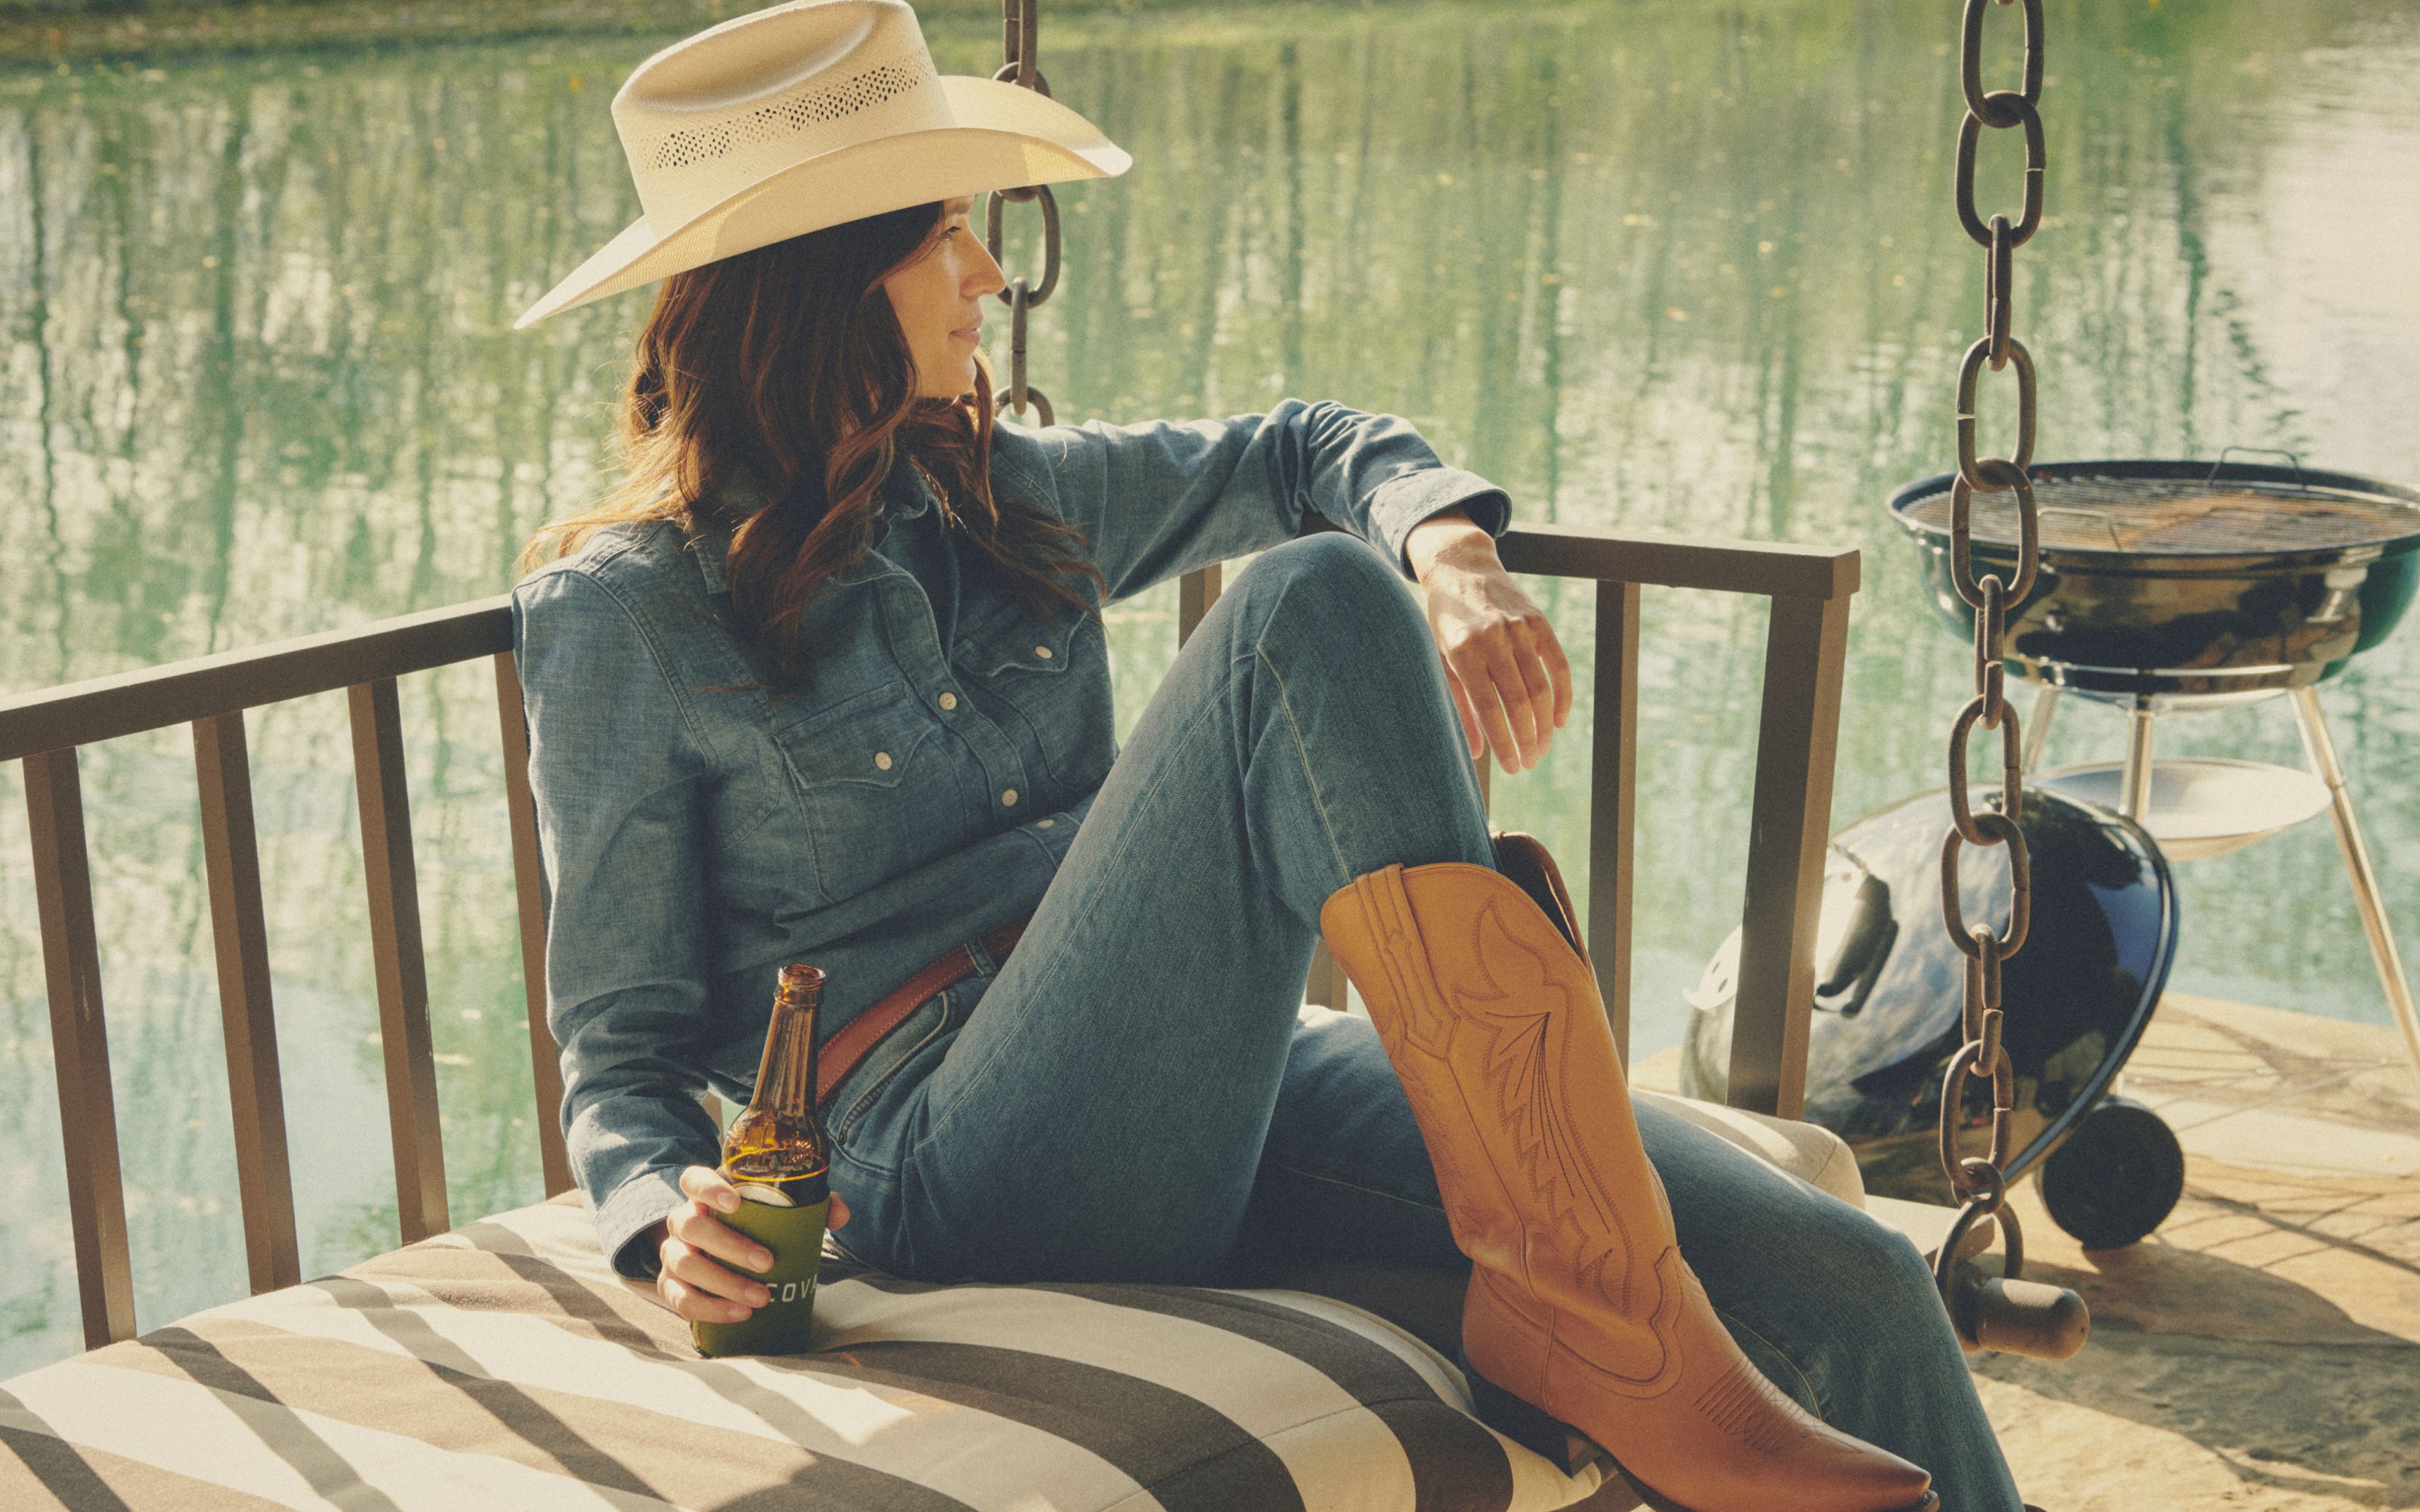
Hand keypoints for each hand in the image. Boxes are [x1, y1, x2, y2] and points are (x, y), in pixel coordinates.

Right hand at [653, 1164, 852, 1324]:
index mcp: (704, 1194)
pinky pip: (681, 1300)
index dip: (708, 1188)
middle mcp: (682, 1221)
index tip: (735, 1203)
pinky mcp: (670, 1286)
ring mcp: (673, 1254)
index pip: (694, 1179)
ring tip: (760, 1298)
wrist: (719, 1255)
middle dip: (729, 1246)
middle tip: (767, 1262)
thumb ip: (809, 1205)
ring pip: (686, 1265)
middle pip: (691, 1226)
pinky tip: (741, 1314)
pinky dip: (711, 1309)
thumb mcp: (776, 1210)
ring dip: (724, 1284)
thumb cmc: (752, 1226)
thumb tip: (840, 1214)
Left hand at [1409, 521, 1572, 774]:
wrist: (1461, 569)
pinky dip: (1563, 696)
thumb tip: (1474, 752)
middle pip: (1519, 702)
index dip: (1504, 742)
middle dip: (1527, 740)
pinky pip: (1559, 666)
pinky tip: (1559, 721)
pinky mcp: (1539, 622)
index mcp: (1463, 651)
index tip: (1512, 767)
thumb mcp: (1438, 661)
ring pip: (1541, 688)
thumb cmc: (1443, 623)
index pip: (1490, 708)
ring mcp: (1520, 628)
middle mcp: (1494, 638)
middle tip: (1528, 764)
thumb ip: (1457, 705)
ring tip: (1541, 748)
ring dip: (1545, 725)